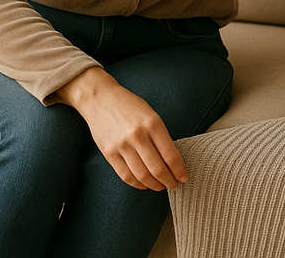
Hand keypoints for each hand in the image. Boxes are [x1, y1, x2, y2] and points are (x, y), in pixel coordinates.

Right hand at [54, 67, 187, 189]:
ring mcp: (122, 146)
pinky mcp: (109, 153)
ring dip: (154, 185)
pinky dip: (137, 184)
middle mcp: (138, 136)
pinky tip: (144, 184)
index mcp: (153, 124)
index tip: (184, 178)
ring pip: (142, 176)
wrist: (100, 99)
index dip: (179, 171)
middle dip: (169, 181)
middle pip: (158, 169)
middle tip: (174, 185)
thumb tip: (173, 161)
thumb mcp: (151, 114)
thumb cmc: (129, 106)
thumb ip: (161, 136)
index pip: (171, 155)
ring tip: (161, 186)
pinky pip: (126, 176)